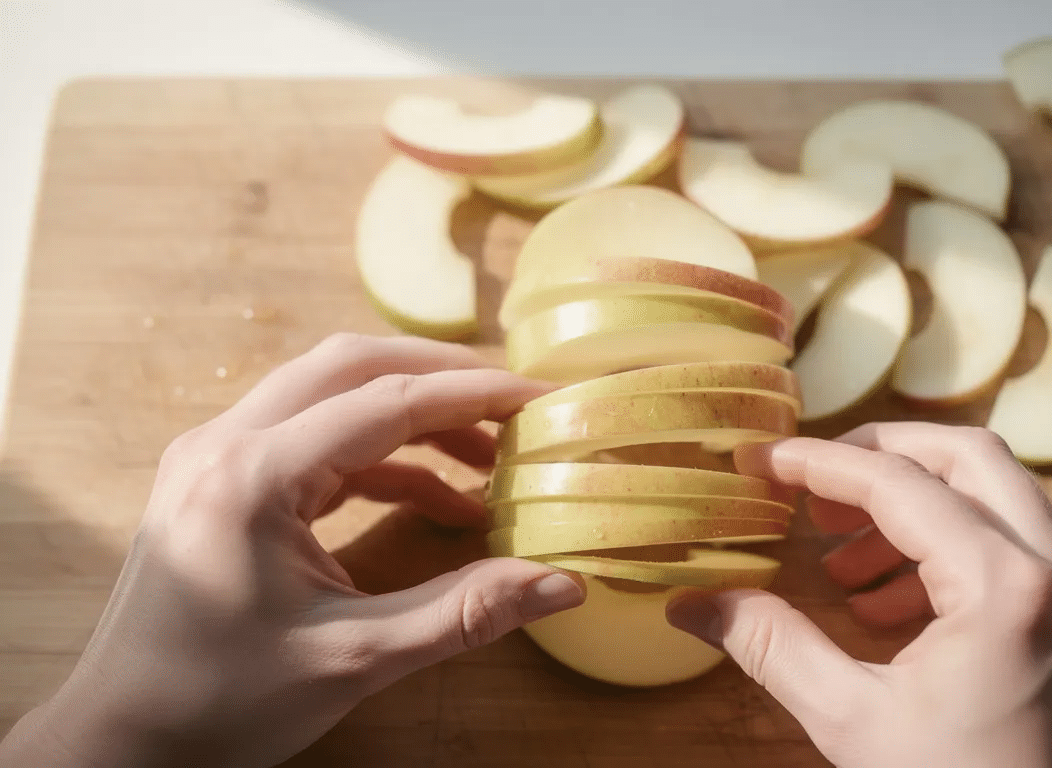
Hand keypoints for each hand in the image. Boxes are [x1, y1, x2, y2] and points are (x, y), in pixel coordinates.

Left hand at [0, 334, 585, 767]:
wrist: (120, 742)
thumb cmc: (221, 703)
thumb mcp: (354, 658)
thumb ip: (463, 612)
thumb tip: (562, 584)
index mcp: (253, 476)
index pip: (385, 402)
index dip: (473, 395)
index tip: (539, 398)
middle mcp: (225, 445)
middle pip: (351, 366)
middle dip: (441, 378)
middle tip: (513, 405)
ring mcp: (214, 457)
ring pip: (328, 393)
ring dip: (410, 414)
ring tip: (485, 456)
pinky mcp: (218, 482)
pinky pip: (311, 439)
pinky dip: (377, 455)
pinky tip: (433, 497)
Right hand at [667, 423, 1051, 767]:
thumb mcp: (853, 723)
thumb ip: (773, 647)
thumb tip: (692, 604)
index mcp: (1004, 589)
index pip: (900, 485)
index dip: (820, 464)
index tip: (763, 461)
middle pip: (968, 456)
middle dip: (882, 457)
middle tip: (814, 488)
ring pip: (1000, 495)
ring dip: (918, 504)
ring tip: (844, 563)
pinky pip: (1019, 546)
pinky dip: (953, 546)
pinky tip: (892, 605)